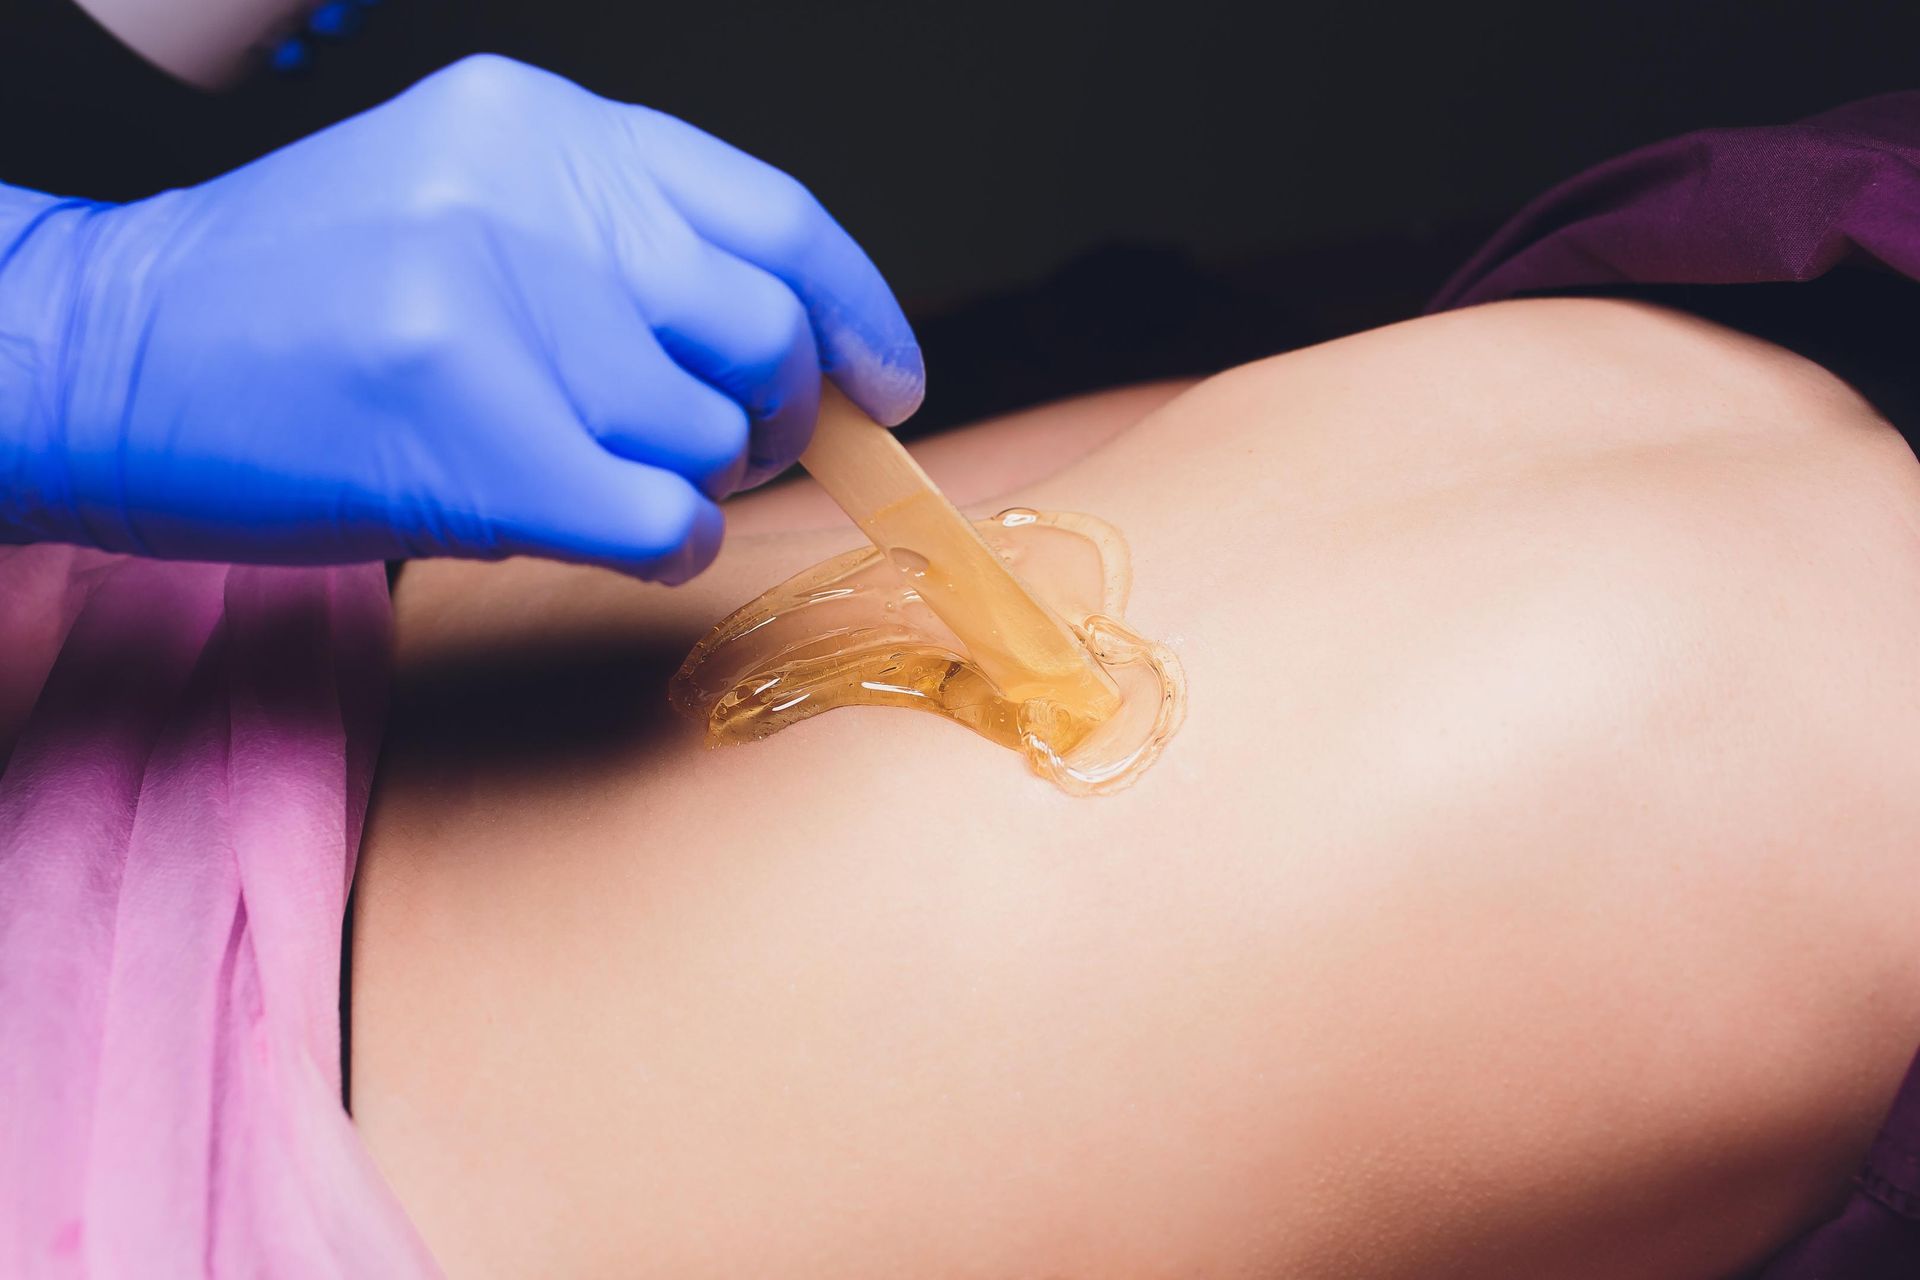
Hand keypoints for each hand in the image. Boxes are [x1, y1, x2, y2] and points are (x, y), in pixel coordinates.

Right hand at [0, 55, 922, 580]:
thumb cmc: (290, 296)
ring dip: (697, 483)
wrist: (102, 353)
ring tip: (617, 479)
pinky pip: (660, 517)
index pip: (771, 215)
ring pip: (709, 435)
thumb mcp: (458, 197)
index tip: (887, 381)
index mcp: (536, 124)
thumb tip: (784, 345)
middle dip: (778, 417)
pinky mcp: (468, 438)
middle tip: (739, 453)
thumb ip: (615, 245)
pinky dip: (670, 545)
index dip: (855, 312)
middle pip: (758, 333)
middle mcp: (524, 198)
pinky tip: (621, 531)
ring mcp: (493, 313)